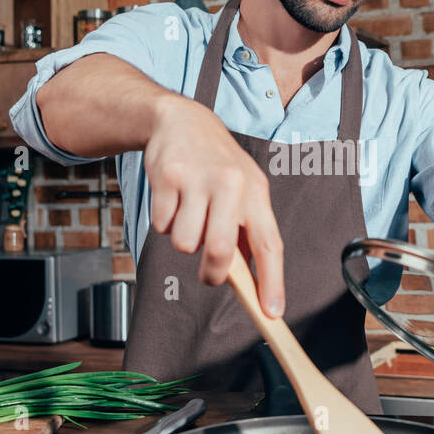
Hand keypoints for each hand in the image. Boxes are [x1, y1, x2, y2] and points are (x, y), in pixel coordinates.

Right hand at [144, 95, 284, 316]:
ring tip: (188, 214)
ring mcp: (197, 180)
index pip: (269, 244)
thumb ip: (246, 231)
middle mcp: (230, 184)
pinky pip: (160, 226)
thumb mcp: (243, 189)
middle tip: (209, 276)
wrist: (180, 120)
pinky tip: (172, 199)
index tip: (272, 312)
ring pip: (184, 243)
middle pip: (219, 250)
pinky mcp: (166, 177)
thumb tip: (248, 282)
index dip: (272, 282)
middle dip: (211, 273)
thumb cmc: (216, 164)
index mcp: (255, 192)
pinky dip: (163, 222)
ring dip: (183, 239)